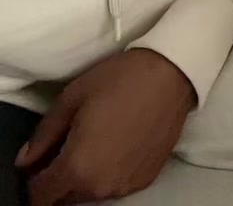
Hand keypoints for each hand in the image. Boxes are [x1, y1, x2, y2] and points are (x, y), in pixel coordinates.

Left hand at [16, 49, 195, 203]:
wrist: (170, 75)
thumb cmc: (118, 80)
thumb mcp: (72, 98)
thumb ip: (44, 134)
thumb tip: (26, 159)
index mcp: (77, 167)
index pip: (42, 194)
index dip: (35, 177)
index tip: (41, 159)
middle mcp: (100, 187)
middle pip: (65, 197)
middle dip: (59, 178)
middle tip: (68, 145)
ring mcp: (125, 187)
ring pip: (91, 194)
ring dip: (84, 178)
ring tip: (94, 142)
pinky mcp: (145, 180)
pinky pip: (115, 186)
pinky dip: (108, 174)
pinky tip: (116, 145)